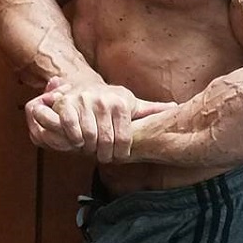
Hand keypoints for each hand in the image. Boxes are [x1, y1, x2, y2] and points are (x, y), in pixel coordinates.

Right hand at [25, 77, 175, 162]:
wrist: (83, 85)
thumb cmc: (111, 100)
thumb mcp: (132, 103)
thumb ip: (152, 108)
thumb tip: (176, 107)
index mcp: (121, 102)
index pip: (124, 138)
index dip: (121, 153)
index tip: (119, 157)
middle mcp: (103, 101)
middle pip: (106, 141)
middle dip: (105, 154)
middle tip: (104, 157)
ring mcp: (83, 102)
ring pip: (88, 137)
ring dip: (89, 148)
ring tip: (92, 150)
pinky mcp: (66, 104)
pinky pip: (71, 129)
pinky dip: (74, 140)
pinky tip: (78, 142)